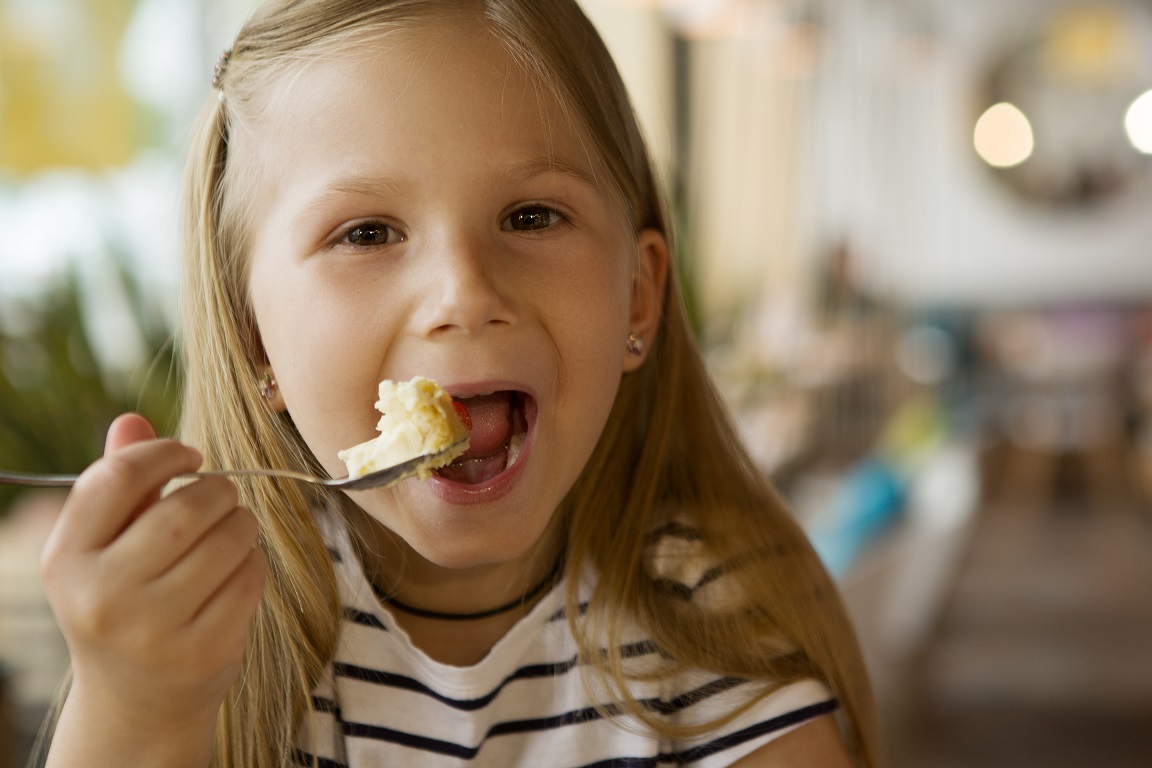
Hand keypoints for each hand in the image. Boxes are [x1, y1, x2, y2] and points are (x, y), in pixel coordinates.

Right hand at [39, 413, 265, 765]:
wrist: (136, 699)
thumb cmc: (123, 600)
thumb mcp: (104, 547)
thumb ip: (120, 483)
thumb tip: (132, 419)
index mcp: (66, 559)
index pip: (117, 477)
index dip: (163, 452)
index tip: (188, 456)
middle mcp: (103, 595)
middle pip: (183, 509)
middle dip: (216, 490)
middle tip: (221, 494)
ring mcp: (154, 628)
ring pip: (227, 539)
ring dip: (241, 523)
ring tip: (231, 529)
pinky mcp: (204, 649)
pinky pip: (250, 575)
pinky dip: (252, 561)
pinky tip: (236, 569)